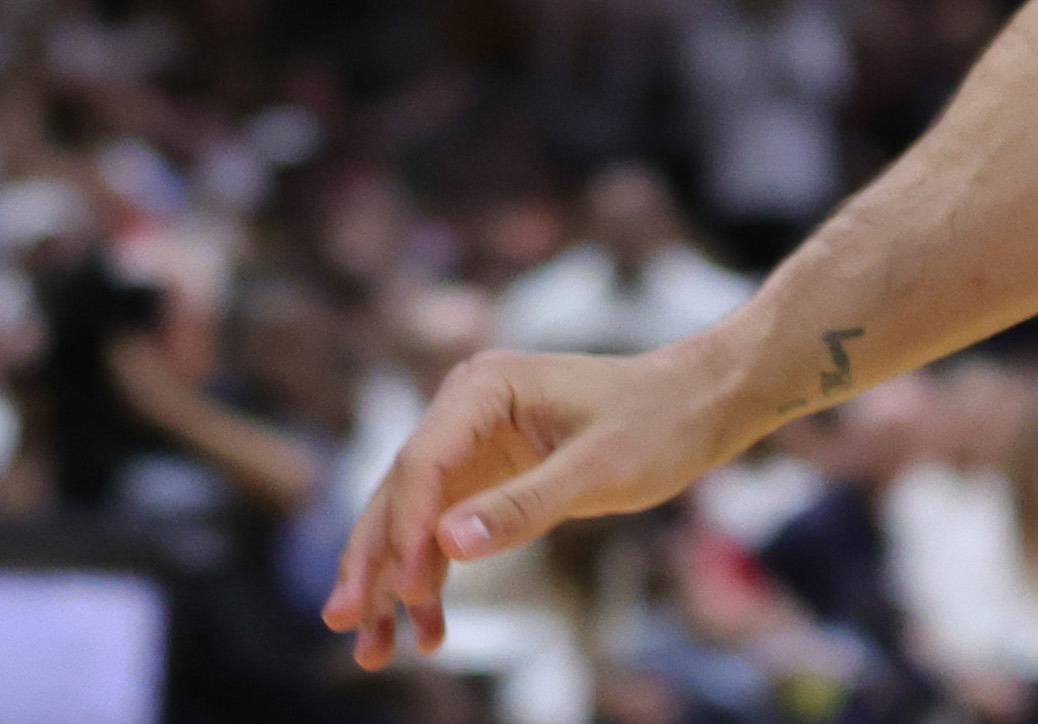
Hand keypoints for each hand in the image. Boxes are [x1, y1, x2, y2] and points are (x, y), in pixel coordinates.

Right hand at [322, 339, 751, 669]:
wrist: (693, 405)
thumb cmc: (654, 424)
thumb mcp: (596, 471)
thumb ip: (523, 506)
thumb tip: (446, 546)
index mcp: (483, 387)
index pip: (423, 462)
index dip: (405, 530)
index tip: (402, 590)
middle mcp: (464, 408)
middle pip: (400, 491)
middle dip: (372, 562)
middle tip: (344, 623)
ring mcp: (471, 441)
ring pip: (412, 516)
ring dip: (392, 581)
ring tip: (373, 650)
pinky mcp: (486, 473)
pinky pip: (443, 529)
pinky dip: (432, 577)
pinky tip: (426, 630)